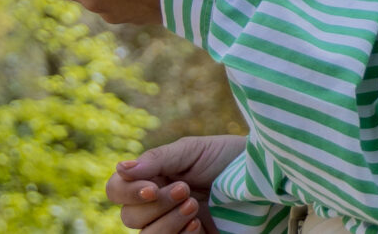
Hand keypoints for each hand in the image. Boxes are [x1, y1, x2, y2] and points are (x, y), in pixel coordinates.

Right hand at [105, 134, 246, 232]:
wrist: (260, 176)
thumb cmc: (225, 158)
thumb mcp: (192, 151)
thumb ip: (157, 160)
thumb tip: (121, 168)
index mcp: (151, 179)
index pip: (117, 191)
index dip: (126, 192)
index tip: (151, 187)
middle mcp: (156, 205)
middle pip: (130, 218)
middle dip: (156, 206)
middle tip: (186, 191)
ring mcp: (173, 226)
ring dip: (168, 223)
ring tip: (194, 206)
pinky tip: (200, 224)